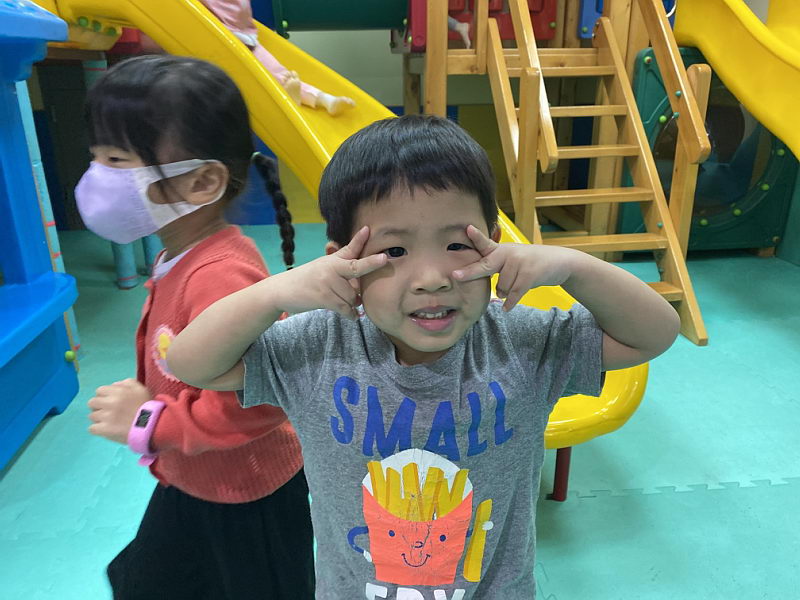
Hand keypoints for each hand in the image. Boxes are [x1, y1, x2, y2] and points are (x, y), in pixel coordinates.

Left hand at [87, 378, 150, 443]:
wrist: (153, 426)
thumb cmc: (148, 407)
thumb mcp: (142, 389)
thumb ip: (128, 383)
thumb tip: (115, 385)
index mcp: (118, 391)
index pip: (100, 391)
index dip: (104, 396)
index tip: (109, 402)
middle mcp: (110, 402)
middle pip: (92, 402)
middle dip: (98, 407)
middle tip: (107, 412)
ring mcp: (106, 417)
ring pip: (91, 416)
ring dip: (98, 419)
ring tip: (108, 422)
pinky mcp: (105, 429)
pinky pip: (92, 428)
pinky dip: (98, 429)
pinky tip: (106, 430)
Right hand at [271, 226, 388, 318]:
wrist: (281, 290)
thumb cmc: (307, 280)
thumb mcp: (323, 267)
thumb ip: (342, 267)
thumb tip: (362, 281)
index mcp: (332, 260)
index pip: (350, 249)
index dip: (360, 239)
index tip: (368, 229)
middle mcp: (330, 268)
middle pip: (356, 268)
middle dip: (371, 263)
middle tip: (384, 259)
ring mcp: (326, 282)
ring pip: (353, 296)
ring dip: (353, 303)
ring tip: (346, 303)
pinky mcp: (323, 297)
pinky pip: (344, 307)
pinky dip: (350, 314)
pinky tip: (351, 315)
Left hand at [452, 225, 577, 310]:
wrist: (560, 262)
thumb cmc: (530, 262)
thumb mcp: (512, 257)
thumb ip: (497, 265)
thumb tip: (493, 291)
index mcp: (501, 249)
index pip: (486, 243)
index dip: (476, 237)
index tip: (467, 228)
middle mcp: (509, 253)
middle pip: (486, 266)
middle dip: (471, 272)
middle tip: (456, 275)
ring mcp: (520, 262)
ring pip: (502, 287)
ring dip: (506, 292)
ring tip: (517, 283)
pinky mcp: (530, 274)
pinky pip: (514, 294)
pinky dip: (510, 302)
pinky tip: (507, 308)